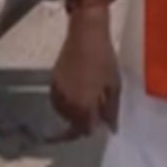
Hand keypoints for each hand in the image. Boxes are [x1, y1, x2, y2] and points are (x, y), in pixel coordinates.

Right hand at [50, 4, 119, 135]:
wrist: (86, 36)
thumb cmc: (104, 59)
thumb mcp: (114, 86)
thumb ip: (112, 110)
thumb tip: (112, 129)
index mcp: (84, 106)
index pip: (85, 130)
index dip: (94, 127)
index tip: (100, 120)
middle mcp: (68, 104)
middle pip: (73, 124)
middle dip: (83, 122)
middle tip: (94, 111)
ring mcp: (58, 93)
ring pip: (64, 114)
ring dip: (73, 114)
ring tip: (85, 102)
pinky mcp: (52, 82)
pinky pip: (57, 101)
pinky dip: (65, 103)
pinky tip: (74, 95)